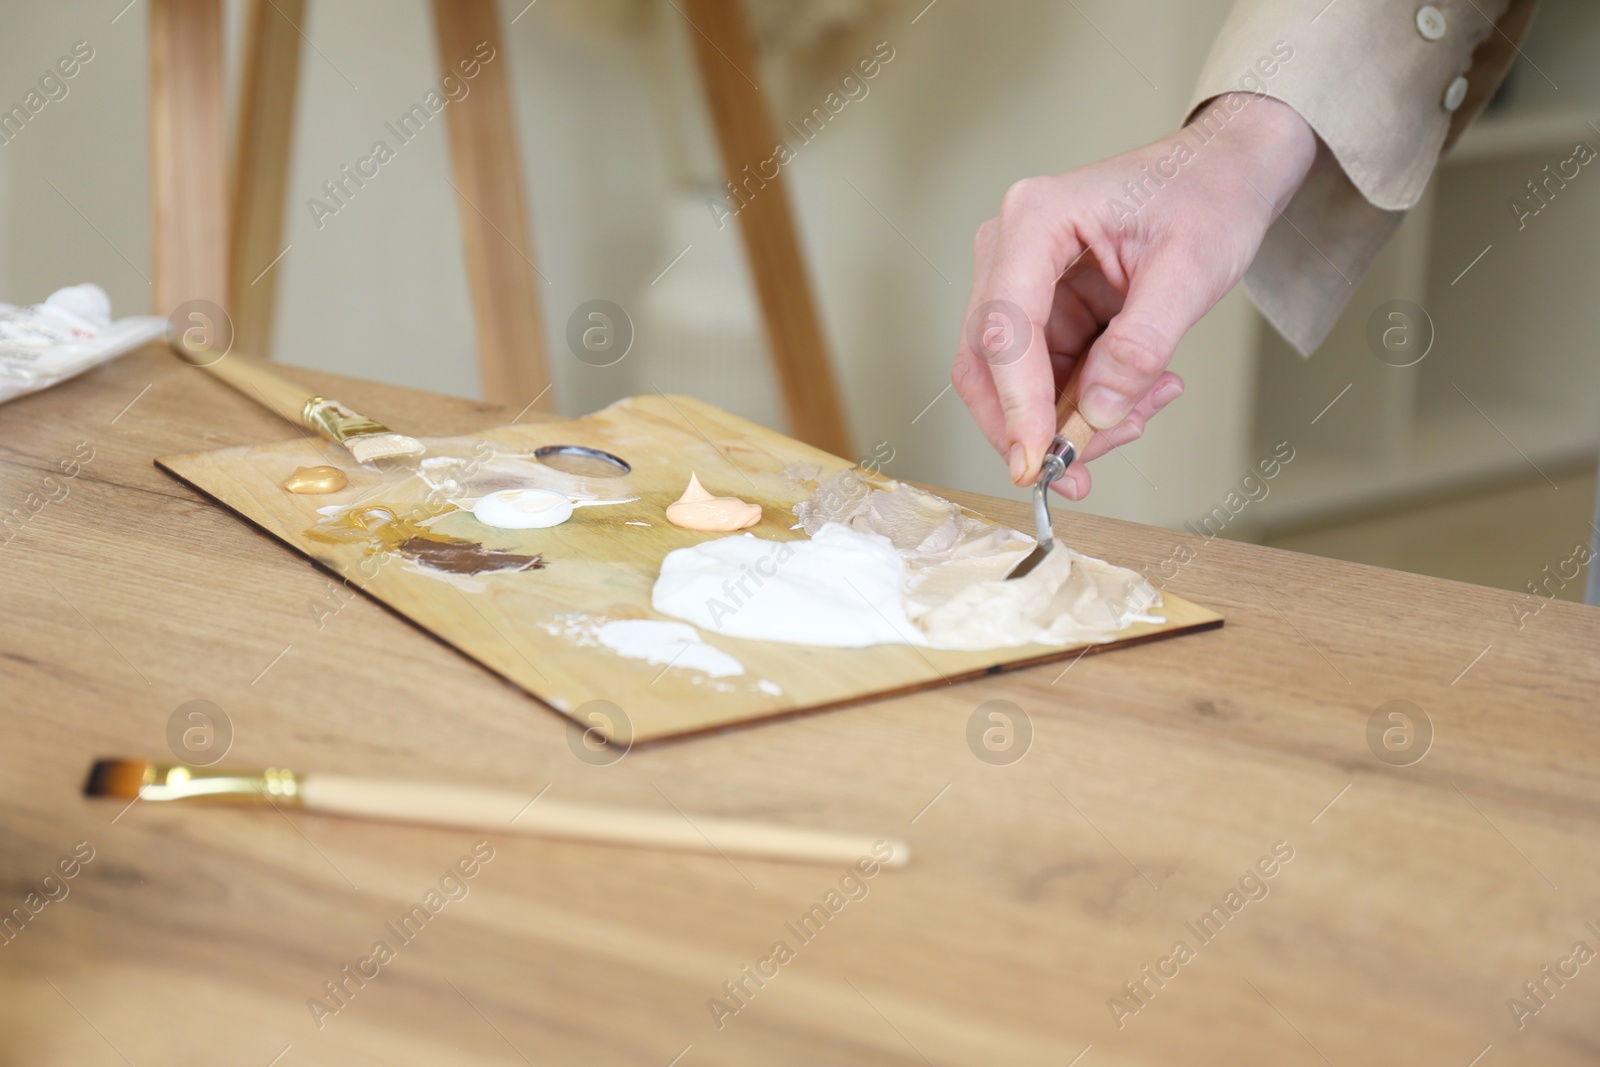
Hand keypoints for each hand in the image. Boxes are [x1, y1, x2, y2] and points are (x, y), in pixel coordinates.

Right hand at [952, 94, 1316, 498]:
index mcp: (1037, 220)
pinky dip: (1086, 406)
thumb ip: (1143, 344)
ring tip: (1142, 413)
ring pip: (1013, 383)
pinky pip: (1046, 380)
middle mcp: (1012, 250)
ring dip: (1069, 420)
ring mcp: (1023, 283)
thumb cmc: (1209, 194)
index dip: (1016, 401)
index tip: (1039, 458)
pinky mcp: (1045, 312)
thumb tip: (1100, 412)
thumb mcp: (1192, 267)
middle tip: (1074, 474)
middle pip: (987, 362)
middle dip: (1029, 425)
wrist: (1225, 173)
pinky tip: (1140, 396)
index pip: (1005, 326)